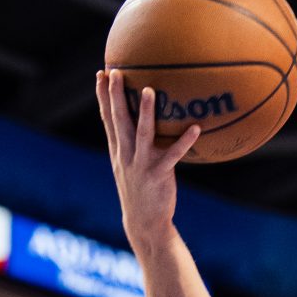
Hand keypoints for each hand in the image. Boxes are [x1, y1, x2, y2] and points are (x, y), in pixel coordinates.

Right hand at [96, 69, 200, 253]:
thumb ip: (132, 145)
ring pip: (141, 133)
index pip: (107, 119)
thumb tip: (139, 123)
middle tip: (116, 72)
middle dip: (115, 95)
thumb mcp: (130, 167)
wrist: (144, 224)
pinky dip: (184, 142)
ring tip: (149, 89)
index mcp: (118, 151)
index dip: (102, 96)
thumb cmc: (141, 191)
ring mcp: (140, 165)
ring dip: (144, 111)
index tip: (101, 73)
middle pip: (118, 120)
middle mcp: (125, 155)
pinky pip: (173, 155)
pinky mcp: (158, 175)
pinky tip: (196, 128)